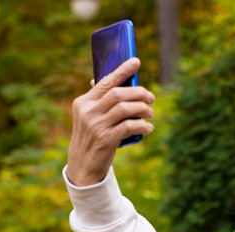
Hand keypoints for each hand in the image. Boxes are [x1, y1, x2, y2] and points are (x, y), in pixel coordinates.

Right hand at [66, 57, 155, 185]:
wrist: (83, 165)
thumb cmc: (92, 137)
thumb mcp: (89, 117)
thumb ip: (98, 101)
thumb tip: (104, 80)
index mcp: (83, 102)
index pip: (105, 81)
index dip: (122, 70)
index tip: (137, 62)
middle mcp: (88, 111)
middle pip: (118, 94)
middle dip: (139, 93)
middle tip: (151, 98)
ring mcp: (96, 125)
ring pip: (125, 108)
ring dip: (142, 109)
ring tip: (151, 113)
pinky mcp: (106, 139)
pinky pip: (129, 126)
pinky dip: (142, 125)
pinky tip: (148, 128)